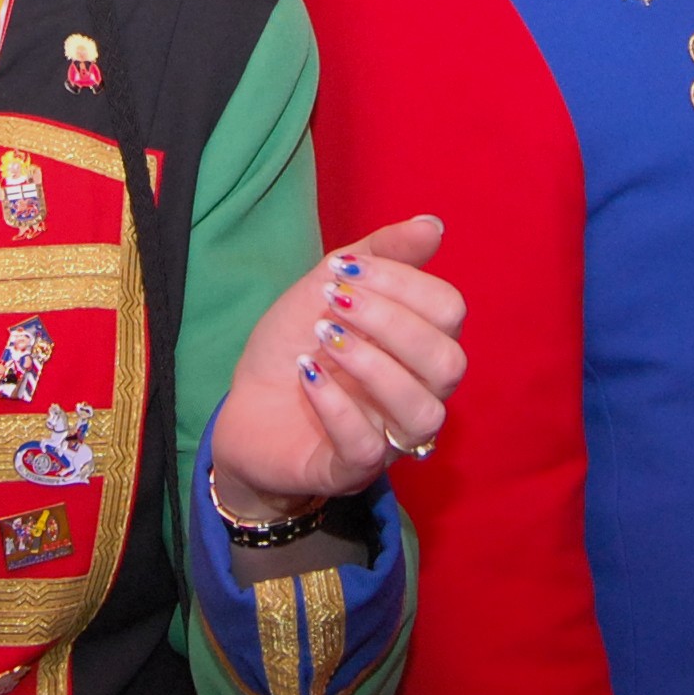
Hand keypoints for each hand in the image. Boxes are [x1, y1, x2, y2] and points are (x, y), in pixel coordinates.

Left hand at [207, 217, 464, 521]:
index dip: (404, 282)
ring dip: (373, 365)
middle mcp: (418, 393)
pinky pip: (368, 447)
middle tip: (335, 301)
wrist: (244, 407)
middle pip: (448, 361)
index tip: (344, 270)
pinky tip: (308, 376)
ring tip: (324, 339)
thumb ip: (380, 255)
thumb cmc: (295, 346)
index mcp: (420, 346)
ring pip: (421, 411)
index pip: (449, 310)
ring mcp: (389, 437)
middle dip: (391, 322)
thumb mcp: (329, 287)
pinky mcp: (351, 469)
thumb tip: (433, 225)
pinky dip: (338, 406)